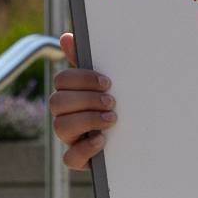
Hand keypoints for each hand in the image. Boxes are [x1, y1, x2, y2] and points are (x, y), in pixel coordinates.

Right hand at [50, 29, 115, 169]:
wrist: (141, 139)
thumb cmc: (118, 104)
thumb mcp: (107, 84)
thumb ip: (89, 62)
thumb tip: (67, 37)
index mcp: (71, 94)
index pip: (61, 81)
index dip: (81, 79)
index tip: (107, 82)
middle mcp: (66, 115)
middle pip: (57, 103)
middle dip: (86, 99)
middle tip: (111, 101)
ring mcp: (71, 138)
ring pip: (60, 127)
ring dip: (87, 120)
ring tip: (112, 119)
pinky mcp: (80, 160)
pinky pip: (70, 159)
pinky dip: (85, 149)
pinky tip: (102, 140)